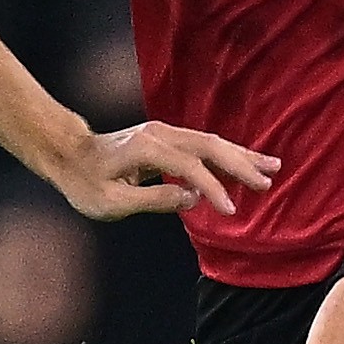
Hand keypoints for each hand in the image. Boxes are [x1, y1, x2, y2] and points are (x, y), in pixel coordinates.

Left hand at [44, 119, 278, 220]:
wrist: (71, 155)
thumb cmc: (86, 183)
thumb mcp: (112, 202)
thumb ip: (153, 200)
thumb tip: (192, 199)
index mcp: (147, 149)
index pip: (191, 168)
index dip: (213, 189)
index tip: (230, 211)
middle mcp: (160, 134)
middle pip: (210, 147)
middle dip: (241, 165)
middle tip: (267, 182)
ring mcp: (165, 133)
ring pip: (212, 142)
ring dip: (242, 156)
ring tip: (272, 167)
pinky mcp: (168, 138)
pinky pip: (204, 145)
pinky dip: (228, 155)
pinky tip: (247, 164)